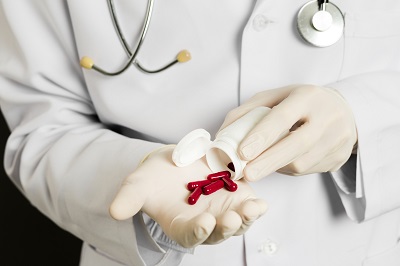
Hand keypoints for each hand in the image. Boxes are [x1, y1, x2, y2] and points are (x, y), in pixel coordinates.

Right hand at [109, 146, 266, 247]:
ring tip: (253, 208)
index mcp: (181, 225)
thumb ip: (130, 198)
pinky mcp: (236, 196)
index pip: (189, 236)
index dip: (196, 232)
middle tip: (231, 219)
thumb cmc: (155, 177)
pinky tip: (261, 202)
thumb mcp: (139, 184)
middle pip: (218, 233)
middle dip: (226, 228)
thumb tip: (114, 211)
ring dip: (247, 219)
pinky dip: (256, 206)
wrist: (176, 162)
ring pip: (238, 223)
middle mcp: (205, 223)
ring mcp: (222, 211)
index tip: (202, 224)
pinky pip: (248, 205)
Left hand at [219, 85, 357, 180]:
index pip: (283, 117)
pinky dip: (288, 169)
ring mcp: (337, 139)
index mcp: (307, 97)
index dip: (262, 136)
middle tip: (247, 174)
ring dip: (276, 167)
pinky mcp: (340, 157)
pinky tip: (282, 162)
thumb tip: (223, 134)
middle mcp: (327, 117)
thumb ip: (249, 111)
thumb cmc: (301, 103)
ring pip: (303, 163)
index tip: (243, 153)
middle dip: (268, 161)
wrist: (345, 111)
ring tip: (262, 165)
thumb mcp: (276, 97)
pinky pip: (308, 170)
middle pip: (297, 144)